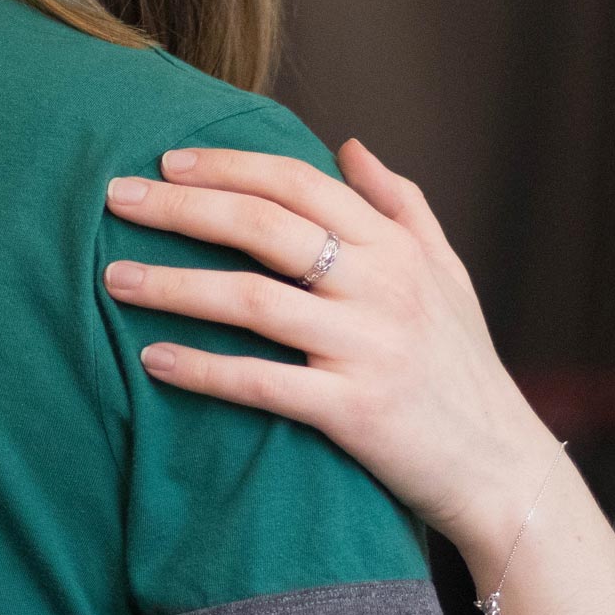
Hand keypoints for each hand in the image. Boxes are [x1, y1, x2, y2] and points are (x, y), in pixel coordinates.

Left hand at [102, 140, 558, 566]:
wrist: (501, 469)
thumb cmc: (464, 369)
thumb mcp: (447, 275)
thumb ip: (401, 205)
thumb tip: (350, 145)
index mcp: (396, 248)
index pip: (299, 183)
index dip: (229, 165)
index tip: (167, 159)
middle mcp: (383, 287)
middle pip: (264, 227)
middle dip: (182, 207)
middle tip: (116, 197)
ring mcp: (367, 347)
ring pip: (252, 300)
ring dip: (174, 285)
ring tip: (113, 279)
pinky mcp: (354, 411)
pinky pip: (262, 382)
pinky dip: (203, 369)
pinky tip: (153, 359)